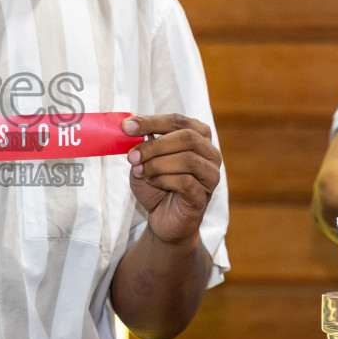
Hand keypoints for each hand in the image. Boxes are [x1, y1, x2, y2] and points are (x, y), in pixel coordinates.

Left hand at [123, 113, 220, 246]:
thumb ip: (141, 142)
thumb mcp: (144, 158)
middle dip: (155, 145)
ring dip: (157, 164)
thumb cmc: (156, 184)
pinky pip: (186, 182)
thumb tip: (130, 126)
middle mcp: (210, 153)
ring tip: (139, 170)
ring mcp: (210, 175)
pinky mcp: (204, 196)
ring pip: (188, 159)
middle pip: (187, 137)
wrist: (162, 217)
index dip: (151, 122)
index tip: (127, 127)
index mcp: (198, 136)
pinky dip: (163, 179)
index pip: (177, 121)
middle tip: (132, 155)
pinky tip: (152, 182)